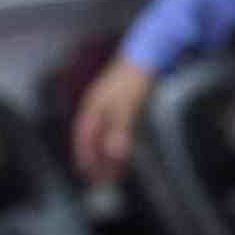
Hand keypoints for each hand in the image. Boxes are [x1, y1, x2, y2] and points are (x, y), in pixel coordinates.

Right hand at [72, 56, 154, 183]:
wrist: (150, 54)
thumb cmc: (135, 80)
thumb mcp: (127, 107)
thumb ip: (120, 131)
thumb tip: (114, 155)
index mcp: (92, 107)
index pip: (83, 138)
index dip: (84, 157)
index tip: (88, 175)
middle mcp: (97, 107)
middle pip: (91, 140)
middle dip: (95, 161)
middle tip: (102, 181)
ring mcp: (108, 105)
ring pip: (103, 136)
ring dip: (106, 156)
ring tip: (114, 173)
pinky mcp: (121, 105)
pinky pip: (113, 131)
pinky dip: (116, 145)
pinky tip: (124, 153)